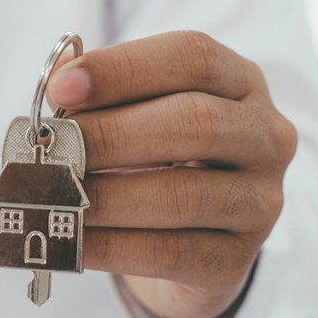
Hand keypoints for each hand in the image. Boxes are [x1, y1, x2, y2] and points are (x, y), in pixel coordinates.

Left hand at [47, 31, 296, 317]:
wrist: (189, 246)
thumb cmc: (154, 161)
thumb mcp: (136, 115)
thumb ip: (100, 92)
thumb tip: (59, 75)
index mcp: (239, 82)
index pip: (192, 57)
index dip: (123, 68)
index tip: (60, 88)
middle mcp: (265, 137)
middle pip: (195, 122)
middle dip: (112, 134)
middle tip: (53, 148)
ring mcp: (259, 202)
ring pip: (183, 195)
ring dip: (106, 196)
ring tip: (52, 196)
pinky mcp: (235, 260)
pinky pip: (169, 253)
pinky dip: (111, 247)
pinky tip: (71, 240)